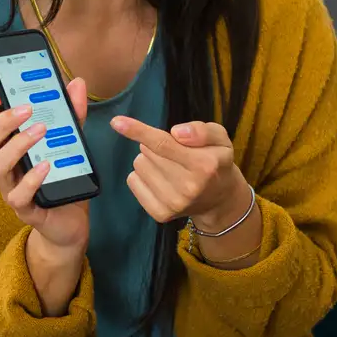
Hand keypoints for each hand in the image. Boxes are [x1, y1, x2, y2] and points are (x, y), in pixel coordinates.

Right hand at [0, 77, 90, 254]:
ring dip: (16, 146)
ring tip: (40, 131)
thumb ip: (72, 115)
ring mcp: (10, 189)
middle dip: (1, 123)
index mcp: (9, 148)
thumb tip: (77, 83)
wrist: (71, 221)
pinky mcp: (24, 209)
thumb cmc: (62, 178)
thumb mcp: (71, 142)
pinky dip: (30, 179)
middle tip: (27, 109)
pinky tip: (46, 166)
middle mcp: (4, 167)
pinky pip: (18, 196)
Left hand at [109, 116, 247, 228]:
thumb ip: (202, 131)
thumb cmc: (216, 161)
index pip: (163, 144)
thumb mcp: (220, 139)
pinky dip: (142, 176)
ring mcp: (172, 203)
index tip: (116, 122)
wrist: (220, 200)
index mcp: (203, 165)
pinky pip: (133, 181)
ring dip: (149, 160)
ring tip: (169, 166)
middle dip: (155, 145)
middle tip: (174, 153)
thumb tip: (177, 133)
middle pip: (147, 151)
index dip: (138, 131)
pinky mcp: (160, 214)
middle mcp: (187, 187)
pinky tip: (160, 179)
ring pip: (139, 165)